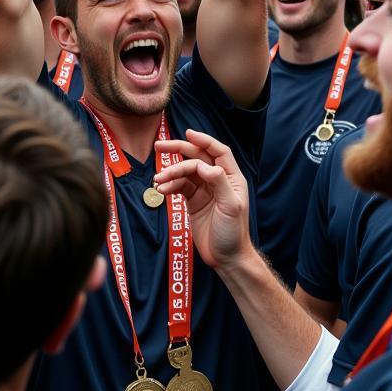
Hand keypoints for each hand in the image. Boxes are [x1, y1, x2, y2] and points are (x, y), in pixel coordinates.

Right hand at [154, 129, 250, 271]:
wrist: (226, 258)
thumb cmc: (234, 233)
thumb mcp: (231, 206)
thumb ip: (219, 182)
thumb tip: (204, 165)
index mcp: (231, 178)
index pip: (218, 152)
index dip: (203, 140)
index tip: (187, 133)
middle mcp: (217, 180)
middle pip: (197, 157)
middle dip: (178, 150)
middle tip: (159, 147)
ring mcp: (204, 190)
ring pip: (185, 172)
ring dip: (170, 173)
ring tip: (158, 180)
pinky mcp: (193, 201)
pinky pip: (179, 187)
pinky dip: (170, 186)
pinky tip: (162, 190)